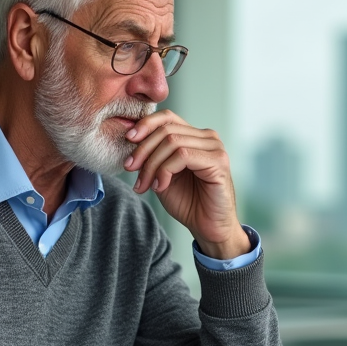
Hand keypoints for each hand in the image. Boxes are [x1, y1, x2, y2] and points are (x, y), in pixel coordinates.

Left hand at [124, 110, 249, 259]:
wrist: (208, 228)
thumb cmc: (187, 202)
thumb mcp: (161, 174)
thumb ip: (152, 155)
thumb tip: (131, 137)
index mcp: (194, 137)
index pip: (168, 117)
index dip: (145, 124)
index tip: (127, 140)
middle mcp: (207, 138)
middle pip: (166, 130)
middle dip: (143, 150)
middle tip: (130, 169)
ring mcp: (215, 148)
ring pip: (172, 142)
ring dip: (152, 164)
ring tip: (145, 184)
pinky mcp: (218, 161)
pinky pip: (183, 155)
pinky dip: (165, 170)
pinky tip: (161, 186)